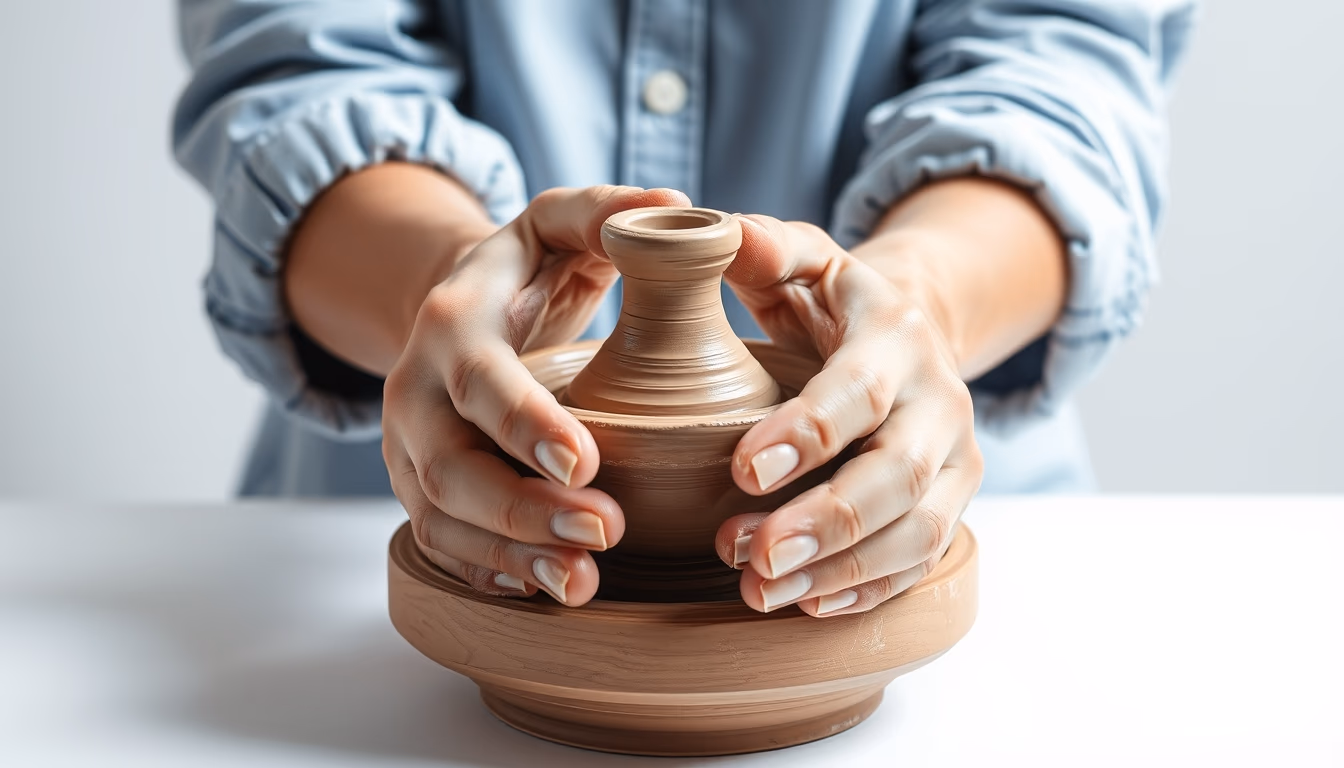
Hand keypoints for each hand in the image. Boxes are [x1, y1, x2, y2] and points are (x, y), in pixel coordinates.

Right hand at [382, 185, 689, 605]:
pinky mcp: (419, 488)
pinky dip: (488, 572)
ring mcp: (410, 447)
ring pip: (442, 517)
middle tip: (604, 531)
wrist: (456, 311)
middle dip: (523, 508)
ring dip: (509, 555)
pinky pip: (442, 542)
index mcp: (453, 322)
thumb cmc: (524, 270)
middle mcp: (415, 390)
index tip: (588, 460)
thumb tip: (676, 208)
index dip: (524, 422)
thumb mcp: (556, 224)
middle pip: (452, 466)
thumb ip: (606, 213)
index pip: (479, 378)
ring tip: (582, 584)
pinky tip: (541, 591)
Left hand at [714, 215, 983, 616]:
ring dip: (842, 572)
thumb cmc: (836, 303)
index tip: (741, 470)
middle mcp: (940, 403)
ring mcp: (955, 462)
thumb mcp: (806, 258)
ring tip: (761, 592)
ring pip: (917, 533)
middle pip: (899, 476)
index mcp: (898, 338)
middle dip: (828, 521)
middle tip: (753, 556)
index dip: (806, 434)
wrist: (915, 333)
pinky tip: (805, 607)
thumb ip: (763, 246)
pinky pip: (920, 563)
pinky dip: (867, 593)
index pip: (859, 392)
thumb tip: (716, 231)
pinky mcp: (953, 506)